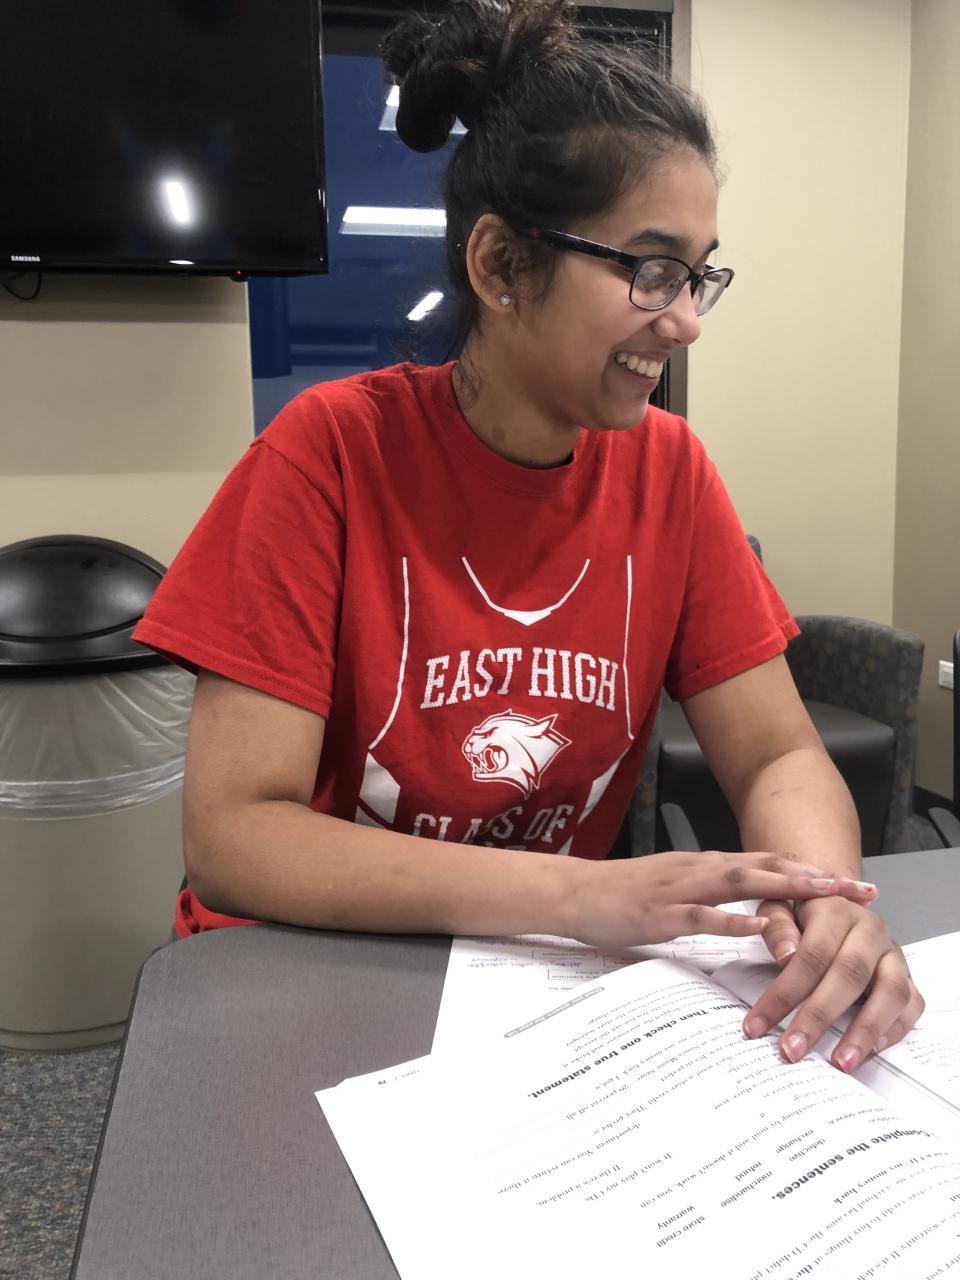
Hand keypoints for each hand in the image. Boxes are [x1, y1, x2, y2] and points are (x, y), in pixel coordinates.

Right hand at [563, 851, 877, 949]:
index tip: (847, 879)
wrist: (573, 892)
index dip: (808, 867)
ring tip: (822, 894)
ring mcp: (679, 889)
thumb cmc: (621, 895)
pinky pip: (701, 916)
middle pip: (765, 866)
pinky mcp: (659, 914)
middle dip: (813, 876)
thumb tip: (748, 909)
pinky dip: (732, 921)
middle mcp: (698, 869)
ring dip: (785, 886)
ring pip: (740, 882)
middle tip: (856, 887)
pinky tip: (758, 928)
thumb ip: (710, 895)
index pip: (765, 860)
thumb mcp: (674, 888)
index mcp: (703, 865)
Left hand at [744, 896, 924, 1070]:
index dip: (784, 993)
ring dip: (865, 1031)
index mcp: (836, 910)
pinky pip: (912, 1004)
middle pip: (849, 975)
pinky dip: (896, 1028)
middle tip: (792, 1051)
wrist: (838, 900)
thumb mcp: (778, 905)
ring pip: (890, 992)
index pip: (811, 955)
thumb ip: (778, 925)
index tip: (756, 1026)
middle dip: (818, 1017)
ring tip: (841, 1063)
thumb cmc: (802, 912)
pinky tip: (871, 1050)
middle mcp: (870, 930)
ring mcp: (893, 954)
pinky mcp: (907, 975)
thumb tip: (786, 955)